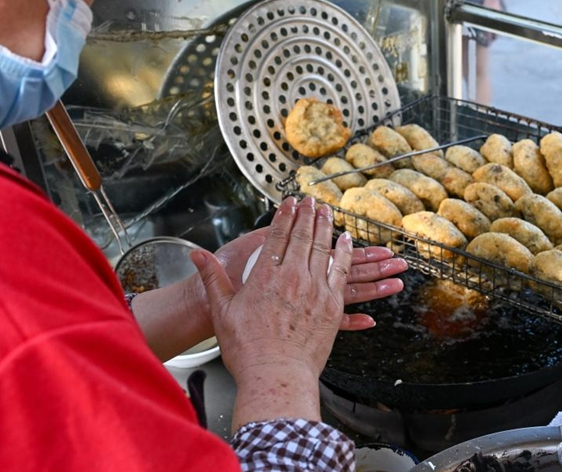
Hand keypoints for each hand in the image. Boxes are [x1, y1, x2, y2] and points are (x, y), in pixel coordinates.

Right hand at [191, 196, 352, 423]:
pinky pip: (342, 272)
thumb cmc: (248, 350)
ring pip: (324, 249)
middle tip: (312, 201)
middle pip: (303, 237)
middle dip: (308, 215)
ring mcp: (316, 291)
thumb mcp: (222, 311)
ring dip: (326, 228)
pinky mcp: (332, 306)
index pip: (277, 236)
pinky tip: (347, 242)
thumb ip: (212, 279)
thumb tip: (196, 255)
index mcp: (266, 277)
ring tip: (328, 212)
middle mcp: (293, 278)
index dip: (285, 215)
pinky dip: (344, 254)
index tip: (290, 202)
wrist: (276, 377)